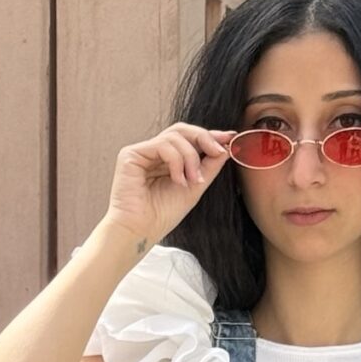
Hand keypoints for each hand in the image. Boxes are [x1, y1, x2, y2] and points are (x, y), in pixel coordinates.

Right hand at [103, 123, 233, 252]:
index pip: (189, 139)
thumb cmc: (162, 215)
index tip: (229, 138)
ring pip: (175, 136)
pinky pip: (162, 145)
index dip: (209, 136)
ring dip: (191, 158)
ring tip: (193, 180)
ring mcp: (142, 152)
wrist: (141, 231)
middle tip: (218, 151)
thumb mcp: (195, 187)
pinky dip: (176, 161)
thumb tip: (226, 146)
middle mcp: (153, 153)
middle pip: (182, 130)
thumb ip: (209, 166)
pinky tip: (178, 180)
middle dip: (204, 138)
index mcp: (167, 160)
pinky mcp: (130, 155)